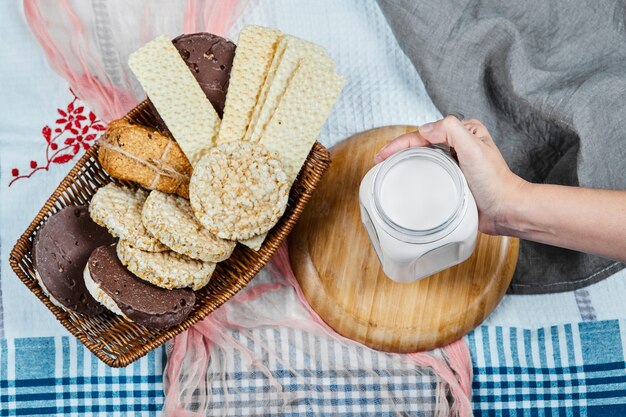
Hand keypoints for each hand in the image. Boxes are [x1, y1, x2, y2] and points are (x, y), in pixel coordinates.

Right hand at [374, 116, 527, 234]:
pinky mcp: (452, 180)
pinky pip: (428, 174)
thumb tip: (423, 129)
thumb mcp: (474, 147)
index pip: (425, 133)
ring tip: (386, 170)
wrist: (505, 210)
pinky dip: (414, 175)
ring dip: (404, 162)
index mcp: (464, 132)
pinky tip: (404, 182)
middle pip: (421, 144)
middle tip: (379, 161)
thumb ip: (451, 130)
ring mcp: (454, 164)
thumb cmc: (494, 181)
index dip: (401, 142)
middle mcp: (458, 145)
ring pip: (423, 158)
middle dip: (398, 150)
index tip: (384, 154)